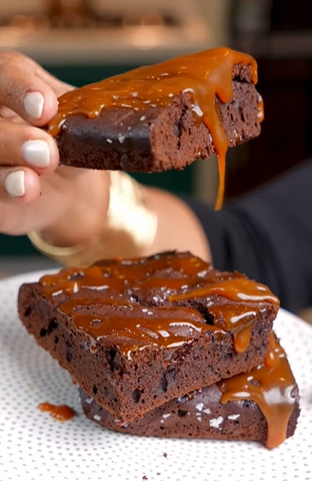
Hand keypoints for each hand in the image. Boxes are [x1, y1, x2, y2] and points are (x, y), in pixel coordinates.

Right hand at [0, 51, 108, 245]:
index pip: (6, 73)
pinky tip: (26, 190)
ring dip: (9, 160)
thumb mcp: (83, 124)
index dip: (21, 89)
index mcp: (14, 86)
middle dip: (14, 135)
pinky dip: (6, 187)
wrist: (70, 187)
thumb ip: (85, 115)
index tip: (46, 108)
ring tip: (35, 177)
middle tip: (46, 151)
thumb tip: (117, 111)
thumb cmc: (74, 144)